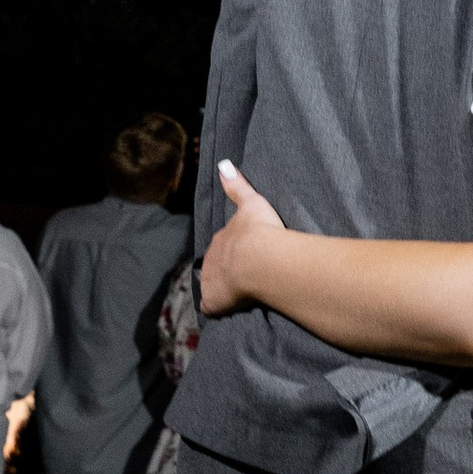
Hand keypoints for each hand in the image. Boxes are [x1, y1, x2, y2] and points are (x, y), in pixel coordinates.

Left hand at [200, 162, 289, 317]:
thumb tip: (223, 163)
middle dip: (228, 270)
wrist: (261, 258)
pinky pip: (212, 307)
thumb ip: (237, 185)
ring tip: (242, 294)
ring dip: (224, 289)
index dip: (236, 251)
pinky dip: (218, 308)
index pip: (225, 245)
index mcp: (221, 239)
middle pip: (218, 265)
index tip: (248, 255)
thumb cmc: (260, 230)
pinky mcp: (214, 301)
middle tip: (248, 275)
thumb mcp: (252, 202)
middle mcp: (212, 259)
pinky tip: (229, 310)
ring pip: (214, 285)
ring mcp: (211, 281)